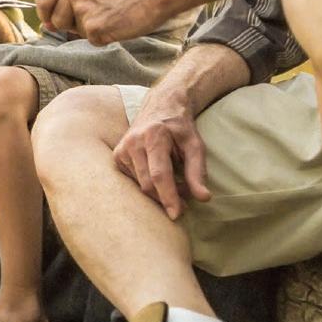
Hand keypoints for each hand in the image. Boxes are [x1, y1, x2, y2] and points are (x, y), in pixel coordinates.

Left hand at [36, 0, 167, 43]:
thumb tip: (47, 22)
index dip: (45, 13)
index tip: (52, 20)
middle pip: (54, 18)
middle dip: (68, 23)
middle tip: (94, 15)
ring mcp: (83, 6)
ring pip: (70, 30)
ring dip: (86, 29)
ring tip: (107, 15)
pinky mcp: (94, 26)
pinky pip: (90, 39)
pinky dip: (103, 36)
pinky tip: (116, 23)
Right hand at [111, 85, 211, 219]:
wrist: (160, 106)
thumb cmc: (180, 128)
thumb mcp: (195, 145)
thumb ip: (197, 171)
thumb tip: (204, 198)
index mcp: (154, 136)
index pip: (159, 174)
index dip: (168, 196)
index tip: (176, 215)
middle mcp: (133, 141)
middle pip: (148, 184)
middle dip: (166, 197)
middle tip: (185, 199)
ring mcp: (122, 149)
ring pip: (140, 185)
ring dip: (159, 191)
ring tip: (175, 183)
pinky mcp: (117, 156)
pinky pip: (133, 181)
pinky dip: (149, 184)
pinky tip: (158, 175)